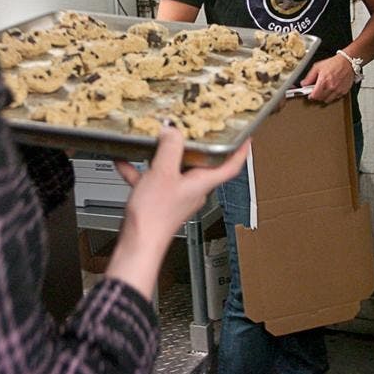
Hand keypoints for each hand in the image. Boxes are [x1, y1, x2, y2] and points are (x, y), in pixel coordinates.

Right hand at [105, 127, 248, 298]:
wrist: (137, 244)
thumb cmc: (156, 217)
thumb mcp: (164, 173)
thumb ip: (170, 148)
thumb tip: (173, 131)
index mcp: (202, 183)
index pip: (231, 166)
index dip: (241, 152)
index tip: (246, 138)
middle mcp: (193, 189)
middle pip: (201, 164)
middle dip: (195, 146)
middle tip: (193, 129)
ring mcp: (176, 195)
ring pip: (175, 169)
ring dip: (163, 155)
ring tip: (153, 140)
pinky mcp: (160, 200)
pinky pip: (153, 179)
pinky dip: (142, 169)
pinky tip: (127, 161)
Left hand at [299, 54, 354, 102]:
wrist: (348, 62)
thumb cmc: (334, 63)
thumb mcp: (318, 67)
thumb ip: (309, 77)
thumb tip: (303, 83)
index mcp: (324, 81)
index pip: (314, 96)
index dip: (310, 96)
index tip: (310, 94)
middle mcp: (331, 87)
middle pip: (320, 99)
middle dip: (317, 96)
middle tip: (316, 90)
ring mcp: (338, 90)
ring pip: (328, 100)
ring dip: (324, 97)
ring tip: (324, 89)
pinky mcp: (344, 91)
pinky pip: (336, 98)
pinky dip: (332, 95)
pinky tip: (331, 89)